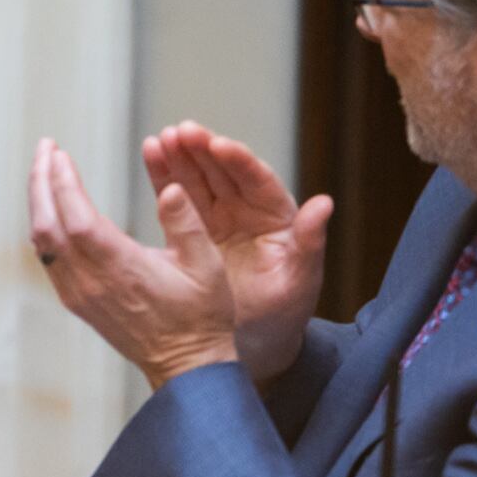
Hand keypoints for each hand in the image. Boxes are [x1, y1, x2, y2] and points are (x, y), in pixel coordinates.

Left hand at [27, 138, 240, 390]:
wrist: (187, 368)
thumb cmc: (202, 316)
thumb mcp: (207, 266)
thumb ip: (187, 222)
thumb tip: (169, 186)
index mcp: (120, 268)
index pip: (77, 217)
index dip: (63, 182)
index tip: (59, 152)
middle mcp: (90, 282)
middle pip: (47, 224)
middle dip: (41, 181)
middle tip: (45, 148)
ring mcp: (79, 294)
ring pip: (42, 242)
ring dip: (40, 202)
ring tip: (46, 170)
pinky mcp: (77, 302)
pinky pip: (48, 259)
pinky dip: (46, 226)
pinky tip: (54, 208)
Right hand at [142, 122, 331, 381]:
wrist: (252, 345)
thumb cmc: (283, 315)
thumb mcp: (300, 282)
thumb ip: (310, 243)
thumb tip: (324, 203)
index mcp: (277, 219)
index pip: (258, 181)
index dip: (239, 161)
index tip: (219, 145)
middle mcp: (247, 211)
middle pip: (224, 172)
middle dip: (203, 150)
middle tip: (182, 131)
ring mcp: (218, 218)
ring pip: (198, 179)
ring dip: (180, 156)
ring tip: (160, 138)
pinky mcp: (193, 229)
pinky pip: (177, 197)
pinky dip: (164, 175)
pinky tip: (151, 152)